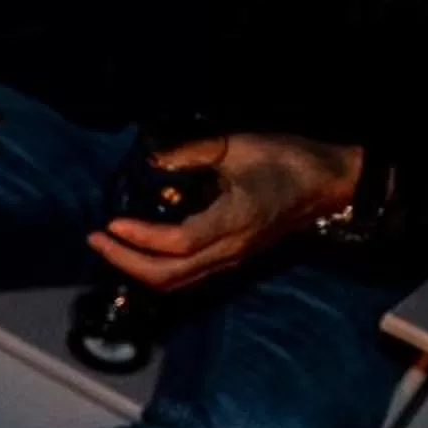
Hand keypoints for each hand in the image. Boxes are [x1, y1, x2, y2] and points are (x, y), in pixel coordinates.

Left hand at [90, 133, 362, 291]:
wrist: (331, 184)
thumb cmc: (289, 159)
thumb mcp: (241, 146)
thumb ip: (194, 153)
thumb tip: (153, 161)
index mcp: (234, 220)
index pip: (177, 243)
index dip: (140, 238)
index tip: (111, 224)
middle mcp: (230, 249)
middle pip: (168, 275)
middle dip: (126, 262)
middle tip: (96, 240)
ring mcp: (231, 259)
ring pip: (176, 282)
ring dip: (138, 269)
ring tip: (110, 246)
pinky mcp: (231, 259)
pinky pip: (187, 275)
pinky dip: (156, 268)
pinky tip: (138, 250)